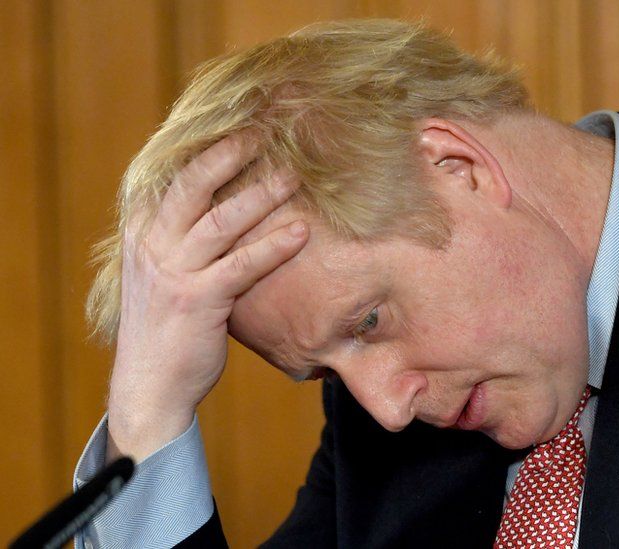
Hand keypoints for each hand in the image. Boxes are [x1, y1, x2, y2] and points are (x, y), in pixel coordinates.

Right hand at [106, 134, 307, 461]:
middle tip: (262, 133)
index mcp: (142, 235)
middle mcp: (152, 247)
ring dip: (260, 194)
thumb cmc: (166, 329)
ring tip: (293, 176)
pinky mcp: (197, 300)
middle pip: (191, 186)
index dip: (202, 151)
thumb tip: (222, 211)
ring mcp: (172, 273)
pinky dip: (273, 246)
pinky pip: (241, 265)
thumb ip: (184, 242)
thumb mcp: (164, 275)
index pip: (170, 180)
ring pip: (220, 220)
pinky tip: (301, 232)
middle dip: (227, 155)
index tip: (234, 127)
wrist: (149, 386)